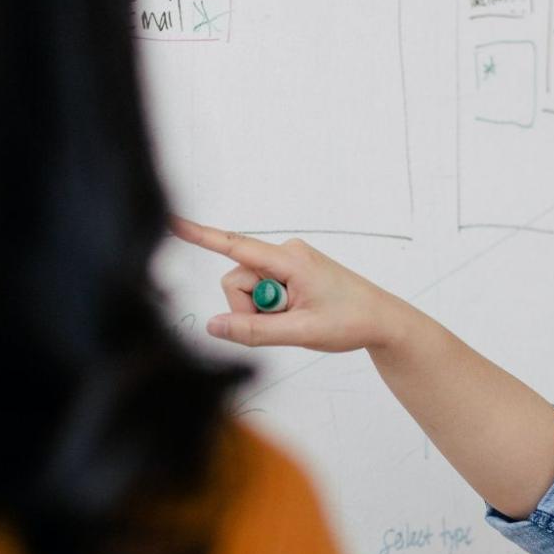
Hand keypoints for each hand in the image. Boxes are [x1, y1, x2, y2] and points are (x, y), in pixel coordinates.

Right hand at [170, 218, 408, 352]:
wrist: (382, 320)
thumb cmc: (350, 321)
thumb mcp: (300, 332)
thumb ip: (253, 331)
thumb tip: (213, 326)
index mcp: (289, 259)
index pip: (235, 245)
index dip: (200, 235)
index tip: (171, 221)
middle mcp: (285, 253)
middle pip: (237, 279)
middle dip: (249, 308)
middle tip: (285, 324)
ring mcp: (287, 262)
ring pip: (248, 288)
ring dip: (263, 311)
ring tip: (296, 319)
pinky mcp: (290, 272)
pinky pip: (263, 290)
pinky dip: (272, 308)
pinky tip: (297, 313)